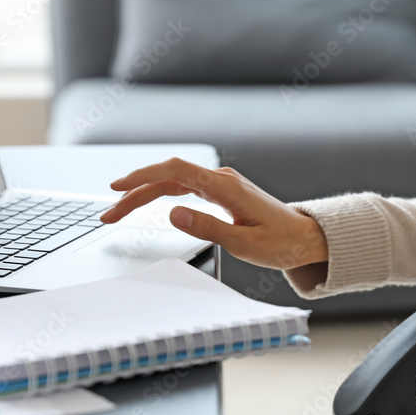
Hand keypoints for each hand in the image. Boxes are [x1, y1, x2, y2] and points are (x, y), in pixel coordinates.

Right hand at [99, 158, 327, 269]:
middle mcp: (222, 180)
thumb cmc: (281, 243)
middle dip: (135, 192)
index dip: (142, 176)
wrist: (307, 239)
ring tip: (119, 208)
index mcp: (225, 188)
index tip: (117, 187)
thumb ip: (207, 228)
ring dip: (145, 193)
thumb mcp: (243, 243)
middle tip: (108, 213)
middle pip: (168, 176)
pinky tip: (149, 200)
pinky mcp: (224, 192)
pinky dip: (163, 193)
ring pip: (175, 181)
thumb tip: (172, 214)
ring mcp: (223, 184)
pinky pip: (186, 186)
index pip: (174, 171)